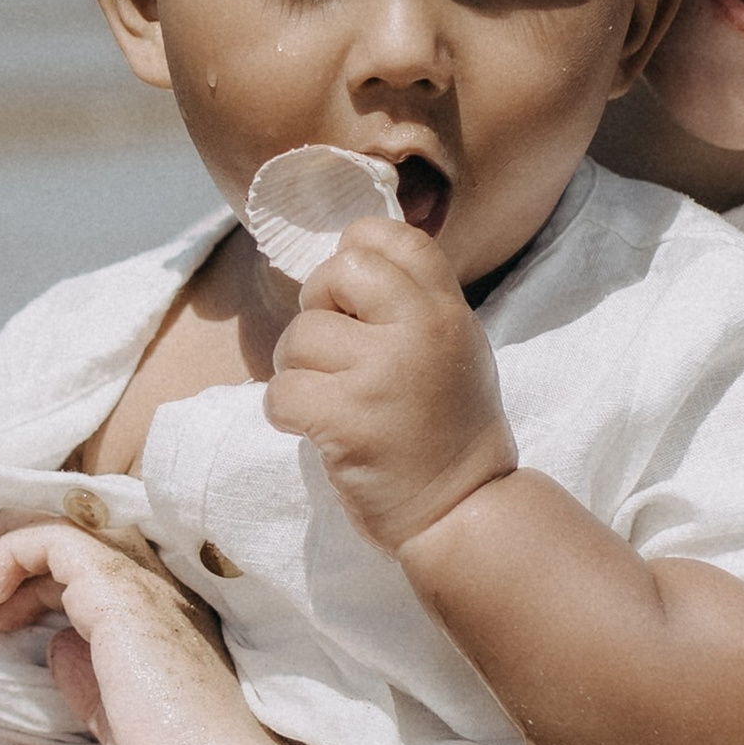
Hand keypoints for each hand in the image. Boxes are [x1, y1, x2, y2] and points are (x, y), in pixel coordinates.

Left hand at [0, 513, 282, 744]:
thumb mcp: (119, 725)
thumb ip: (91, 681)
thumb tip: (58, 644)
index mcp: (163, 625)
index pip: (89, 570)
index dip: (31, 582)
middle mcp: (158, 595)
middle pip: (73, 540)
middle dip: (7, 559)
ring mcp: (143, 590)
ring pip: (60, 528)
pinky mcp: (119, 596)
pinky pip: (51, 539)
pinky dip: (7, 552)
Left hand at [263, 218, 517, 554]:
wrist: (463, 509)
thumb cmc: (447, 428)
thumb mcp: (452, 346)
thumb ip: (410, 302)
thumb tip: (342, 261)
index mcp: (446, 308)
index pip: (390, 236)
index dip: (355, 257)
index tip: (353, 301)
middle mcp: (420, 330)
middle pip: (335, 274)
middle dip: (319, 310)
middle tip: (335, 355)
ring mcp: (383, 374)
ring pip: (299, 338)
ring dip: (299, 371)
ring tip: (332, 400)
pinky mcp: (347, 420)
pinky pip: (281, 392)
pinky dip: (286, 413)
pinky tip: (317, 429)